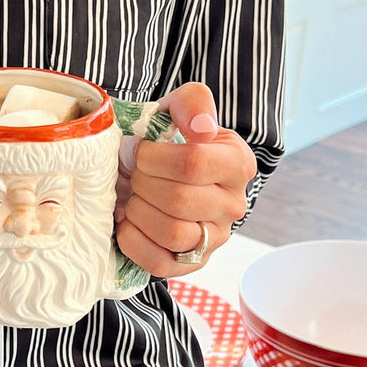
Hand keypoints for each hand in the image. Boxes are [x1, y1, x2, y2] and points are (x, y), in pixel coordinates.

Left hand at [115, 82, 256, 276]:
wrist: (154, 173)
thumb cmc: (165, 141)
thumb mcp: (177, 109)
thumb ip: (193, 103)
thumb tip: (201, 129)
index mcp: (237, 164)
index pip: (193, 163)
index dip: (154, 158)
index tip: (142, 151)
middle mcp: (234, 205)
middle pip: (179, 200)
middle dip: (143, 184)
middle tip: (135, 174)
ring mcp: (215, 239)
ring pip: (173, 234)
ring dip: (139, 212)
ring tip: (133, 197)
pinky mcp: (192, 264)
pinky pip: (161, 263)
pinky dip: (134, 241)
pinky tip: (129, 222)